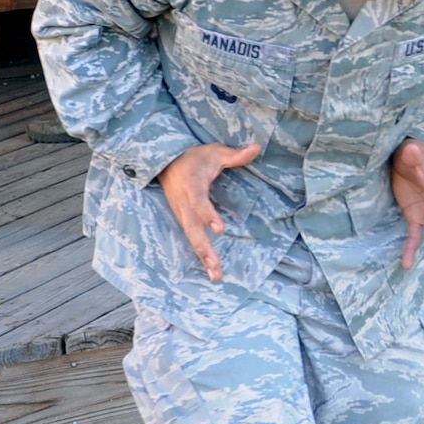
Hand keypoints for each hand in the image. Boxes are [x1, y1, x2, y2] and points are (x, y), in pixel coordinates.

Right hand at [158, 140, 261, 282]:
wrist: (166, 162)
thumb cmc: (195, 157)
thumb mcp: (215, 152)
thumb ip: (235, 154)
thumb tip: (257, 148)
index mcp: (191, 185)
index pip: (199, 202)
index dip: (208, 215)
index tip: (220, 229)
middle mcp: (184, 203)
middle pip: (192, 228)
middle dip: (203, 248)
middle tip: (215, 265)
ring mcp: (181, 213)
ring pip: (191, 237)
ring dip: (203, 256)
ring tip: (216, 275)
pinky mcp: (183, 220)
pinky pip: (191, 238)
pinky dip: (200, 254)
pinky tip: (211, 269)